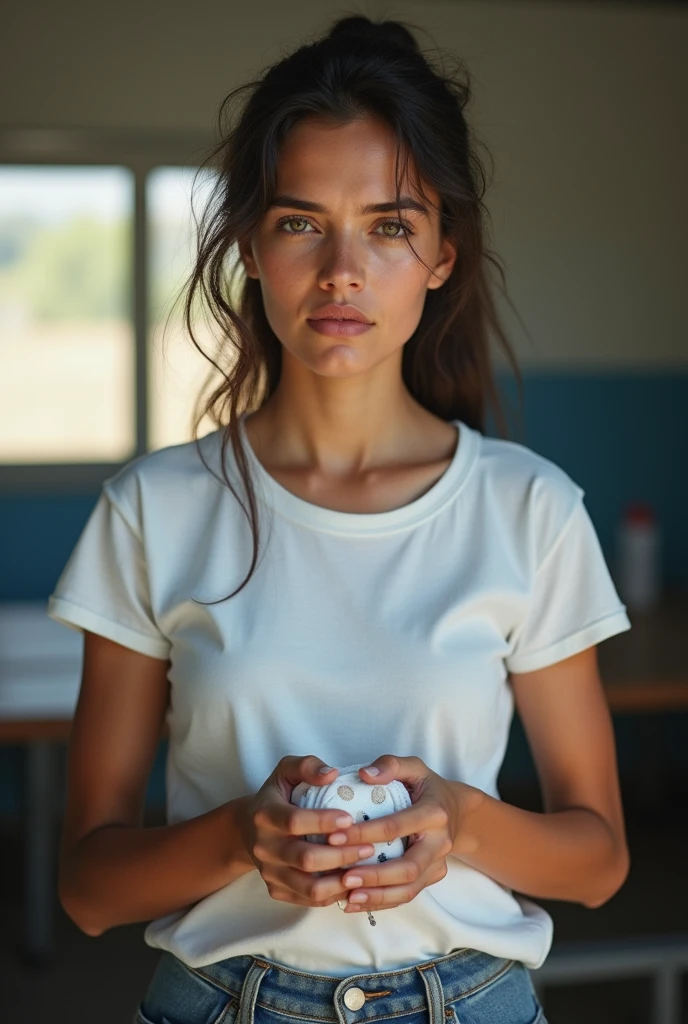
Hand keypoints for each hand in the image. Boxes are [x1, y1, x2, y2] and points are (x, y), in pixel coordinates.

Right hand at [235, 755, 376, 907]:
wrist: (248, 829)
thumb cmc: (277, 795)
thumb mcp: (286, 771)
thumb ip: (307, 766)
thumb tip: (332, 774)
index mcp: (264, 815)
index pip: (294, 821)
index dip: (323, 821)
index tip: (350, 818)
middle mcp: (263, 847)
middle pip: (306, 858)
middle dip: (342, 855)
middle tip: (369, 847)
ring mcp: (269, 873)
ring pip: (310, 887)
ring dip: (341, 881)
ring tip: (365, 869)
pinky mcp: (277, 891)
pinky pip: (309, 900)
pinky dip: (335, 894)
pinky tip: (354, 881)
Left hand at [327, 755, 469, 913]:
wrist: (457, 811)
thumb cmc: (426, 787)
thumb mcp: (414, 767)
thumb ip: (391, 765)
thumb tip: (364, 774)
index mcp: (434, 813)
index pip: (396, 826)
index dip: (364, 833)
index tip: (333, 837)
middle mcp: (440, 842)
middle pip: (409, 867)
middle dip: (375, 875)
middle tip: (343, 877)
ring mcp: (438, 864)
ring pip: (409, 889)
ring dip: (378, 896)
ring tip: (348, 897)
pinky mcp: (432, 878)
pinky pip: (407, 895)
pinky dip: (381, 902)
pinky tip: (355, 902)